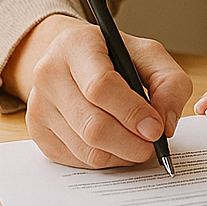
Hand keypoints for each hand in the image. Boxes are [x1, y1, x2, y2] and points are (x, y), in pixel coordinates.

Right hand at [3, 14, 192, 168]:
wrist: (69, 57)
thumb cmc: (112, 55)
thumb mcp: (148, 54)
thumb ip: (169, 82)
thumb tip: (166, 125)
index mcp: (76, 45)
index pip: (100, 86)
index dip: (132, 112)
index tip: (156, 129)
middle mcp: (49, 74)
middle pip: (92, 125)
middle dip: (130, 143)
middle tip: (152, 146)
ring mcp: (39, 105)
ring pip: (85, 148)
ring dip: (120, 154)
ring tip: (138, 144)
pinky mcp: (37, 132)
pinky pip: (76, 159)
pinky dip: (104, 159)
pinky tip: (116, 145)